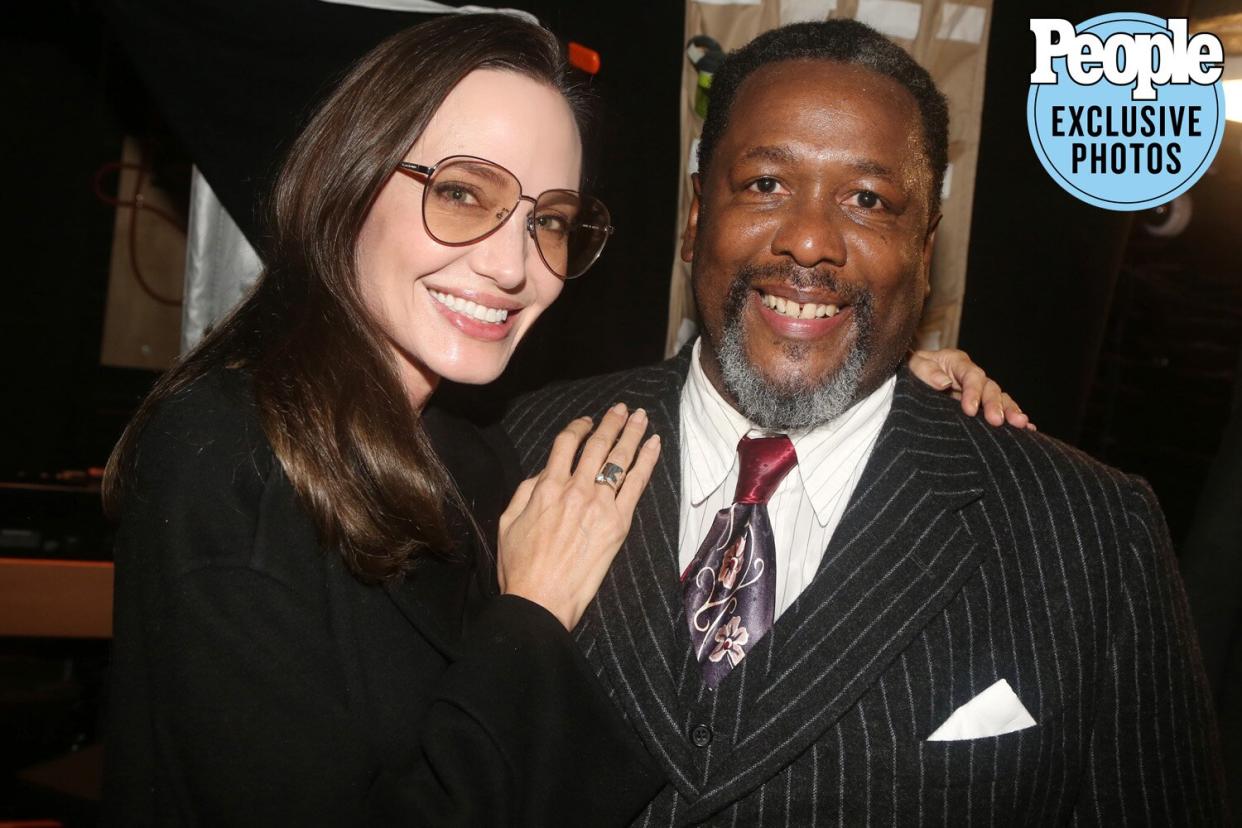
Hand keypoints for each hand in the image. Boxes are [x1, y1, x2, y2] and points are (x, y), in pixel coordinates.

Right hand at [498, 404, 661, 629]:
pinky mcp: (618, 522)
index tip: (587, 421)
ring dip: (632, 433)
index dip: (579, 427)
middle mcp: (574, 489)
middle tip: (622, 409)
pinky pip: (636, 484)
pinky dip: (647, 461)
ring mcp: (599, 504)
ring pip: (619, 458)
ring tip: (641, 417)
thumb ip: (526, 490)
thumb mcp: (508, 521)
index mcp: (546, 487)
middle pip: (597, 445)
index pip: (566, 444)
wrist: (542, 599)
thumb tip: (544, 473)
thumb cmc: (520, 566)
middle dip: (611, 422)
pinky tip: (654, 445)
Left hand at [908, 349, 1034, 430]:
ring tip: (1022, 425)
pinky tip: (1028, 430)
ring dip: (1011, 411)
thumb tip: (944, 382)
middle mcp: (972, 375)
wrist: (911, 379)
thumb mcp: (914, 366)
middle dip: (995, 405)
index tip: (970, 410)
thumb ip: (926, 371)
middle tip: (997, 421)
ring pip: (1001, 398)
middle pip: (990, 388)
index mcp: (957, 362)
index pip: (971, 375)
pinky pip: (1002, 410)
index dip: (973, 392)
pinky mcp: (981, 405)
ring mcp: (979, 391)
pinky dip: (1014, 417)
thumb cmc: (912, 371)